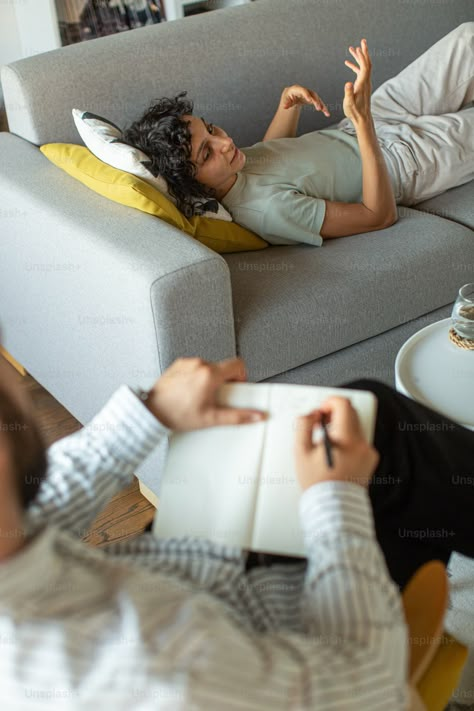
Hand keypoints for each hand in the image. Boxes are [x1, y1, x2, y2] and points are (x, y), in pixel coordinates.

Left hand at [144, 357, 265, 431]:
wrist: (152, 411)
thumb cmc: (176, 414)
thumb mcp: (211, 418)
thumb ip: (238, 417)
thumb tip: (256, 416)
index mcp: (210, 374)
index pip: (238, 364)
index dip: (242, 376)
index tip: (236, 387)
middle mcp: (199, 364)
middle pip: (223, 367)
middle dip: (224, 381)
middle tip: (217, 397)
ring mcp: (187, 363)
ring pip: (209, 367)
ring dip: (210, 379)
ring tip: (202, 396)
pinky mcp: (178, 364)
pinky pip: (195, 367)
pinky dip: (196, 377)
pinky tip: (190, 391)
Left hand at [281, 85, 329, 116]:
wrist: (292, 95)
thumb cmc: (288, 97)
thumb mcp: (285, 100)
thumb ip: (286, 103)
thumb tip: (285, 106)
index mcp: (297, 89)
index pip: (303, 90)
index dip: (307, 94)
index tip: (309, 100)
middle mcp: (305, 91)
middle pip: (312, 94)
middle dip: (316, 101)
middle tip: (318, 108)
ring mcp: (310, 95)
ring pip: (317, 99)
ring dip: (322, 105)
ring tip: (325, 111)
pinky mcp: (313, 99)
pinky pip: (319, 103)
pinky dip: (323, 108)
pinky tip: (326, 113)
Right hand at [294, 396, 378, 490]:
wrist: (334, 507)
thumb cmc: (318, 483)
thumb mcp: (301, 451)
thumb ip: (304, 426)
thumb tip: (311, 415)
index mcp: (347, 439)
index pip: (343, 405)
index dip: (329, 402)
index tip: (321, 410)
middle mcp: (362, 444)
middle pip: (351, 413)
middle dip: (334, 414)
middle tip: (321, 424)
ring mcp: (368, 452)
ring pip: (355, 426)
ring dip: (340, 427)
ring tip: (326, 442)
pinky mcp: (370, 460)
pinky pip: (358, 441)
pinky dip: (347, 440)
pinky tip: (336, 453)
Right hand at [343, 38, 372, 124]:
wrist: (362, 118)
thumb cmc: (355, 111)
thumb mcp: (349, 103)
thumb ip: (348, 92)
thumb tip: (348, 83)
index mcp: (363, 83)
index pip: (364, 66)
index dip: (362, 56)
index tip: (359, 47)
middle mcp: (366, 81)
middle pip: (367, 63)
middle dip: (364, 52)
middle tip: (362, 41)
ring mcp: (365, 83)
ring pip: (363, 66)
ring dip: (359, 57)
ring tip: (352, 49)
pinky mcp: (362, 85)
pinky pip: (360, 72)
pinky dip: (355, 66)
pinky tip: (348, 63)